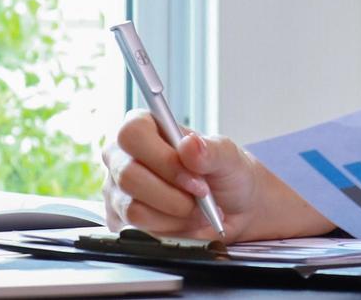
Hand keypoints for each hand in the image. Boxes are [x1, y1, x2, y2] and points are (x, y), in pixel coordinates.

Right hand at [100, 108, 332, 241]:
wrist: (241, 208)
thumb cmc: (234, 175)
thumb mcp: (232, 157)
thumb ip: (212, 150)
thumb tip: (191, 144)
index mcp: (144, 128)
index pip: (131, 132)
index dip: (163, 156)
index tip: (194, 171)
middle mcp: (124, 157)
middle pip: (128, 173)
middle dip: (174, 190)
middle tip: (202, 194)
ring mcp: (120, 190)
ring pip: (133, 206)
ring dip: (174, 213)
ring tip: (198, 208)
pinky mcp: (123, 222)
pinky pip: (138, 230)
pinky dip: (168, 231)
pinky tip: (186, 224)